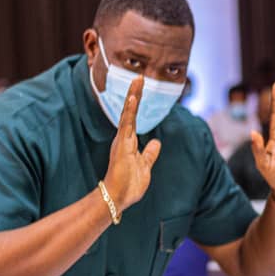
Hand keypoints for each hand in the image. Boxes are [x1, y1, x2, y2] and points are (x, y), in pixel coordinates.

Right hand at [102, 77, 161, 211]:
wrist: (117, 199)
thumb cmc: (129, 186)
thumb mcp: (145, 167)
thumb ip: (150, 154)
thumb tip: (157, 142)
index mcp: (129, 142)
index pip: (134, 119)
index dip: (137, 103)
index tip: (141, 87)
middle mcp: (124, 139)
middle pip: (131, 112)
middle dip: (135, 94)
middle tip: (139, 77)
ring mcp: (122, 141)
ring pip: (128, 114)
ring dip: (133, 97)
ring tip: (138, 80)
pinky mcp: (121, 145)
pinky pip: (126, 125)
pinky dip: (129, 111)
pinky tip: (133, 98)